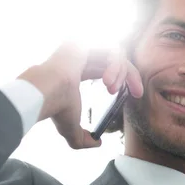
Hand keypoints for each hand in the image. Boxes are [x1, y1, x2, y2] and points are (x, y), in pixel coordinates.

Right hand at [18, 43, 142, 148]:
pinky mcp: (86, 41)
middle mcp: (80, 56)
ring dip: (122, 73)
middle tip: (138, 93)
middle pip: (116, 59)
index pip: (106, 68)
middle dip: (131, 76)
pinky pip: (114, 50)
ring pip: (117, 54)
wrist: (46, 95)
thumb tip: (97, 143)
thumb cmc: (56, 109)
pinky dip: (117, 66)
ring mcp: (83, 46)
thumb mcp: (72, 129)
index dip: (124, 78)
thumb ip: (83, 138)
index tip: (136, 95)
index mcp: (76, 71)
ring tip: (112, 90)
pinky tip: (108, 81)